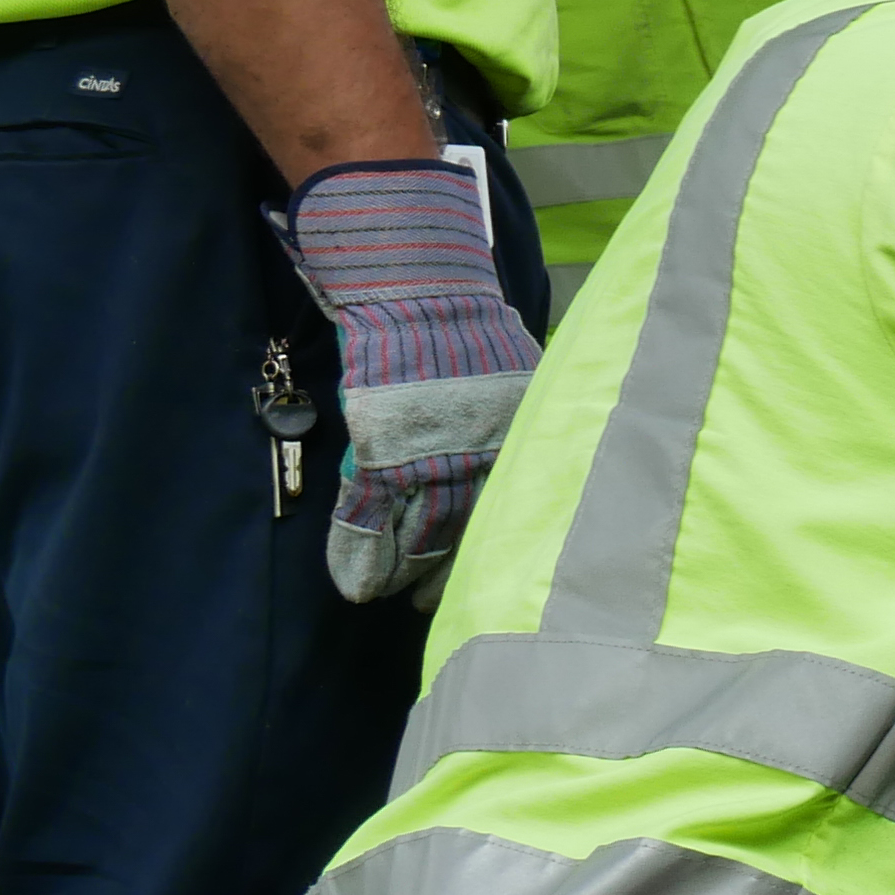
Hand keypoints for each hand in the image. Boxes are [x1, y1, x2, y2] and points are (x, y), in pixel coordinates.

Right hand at [279, 161, 539, 602]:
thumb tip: (537, 480)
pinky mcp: (384, 451)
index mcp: (524, 441)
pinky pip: (370, 517)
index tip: (491, 587)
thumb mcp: (523, 386)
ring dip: (403, 574)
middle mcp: (487, 456)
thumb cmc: (471, 335)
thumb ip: (522, 435)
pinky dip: (360, 553)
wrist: (421, 289)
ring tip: (392, 598)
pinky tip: (356, 586)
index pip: (519, 516)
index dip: (500, 556)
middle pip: (470, 535)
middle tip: (432, 605)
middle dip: (447, 576)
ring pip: (420, 535)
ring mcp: (433, 456)